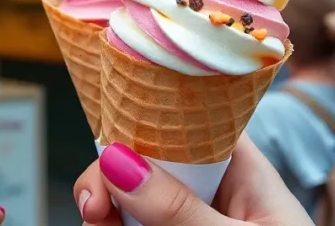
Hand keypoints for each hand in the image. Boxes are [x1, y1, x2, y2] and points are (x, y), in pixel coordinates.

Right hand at [74, 134, 312, 224]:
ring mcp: (192, 218)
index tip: (108, 149)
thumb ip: (182, 209)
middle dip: (111, 178)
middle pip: (147, 162)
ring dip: (108, 210)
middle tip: (93, 209)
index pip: (187, 119)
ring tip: (99, 225)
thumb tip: (118, 162)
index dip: (141, 122)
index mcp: (241, 168)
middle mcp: (213, 189)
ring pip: (134, 199)